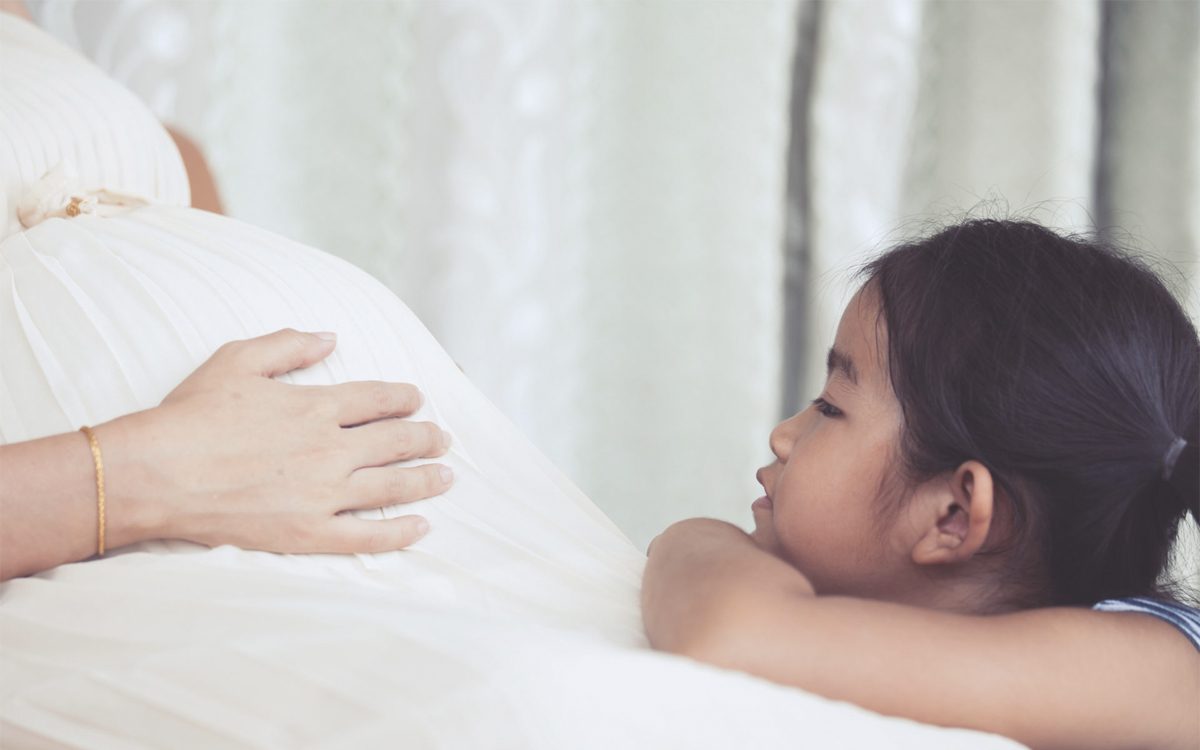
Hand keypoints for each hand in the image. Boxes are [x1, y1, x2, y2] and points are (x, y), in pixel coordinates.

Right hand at [99, 329, 451, 552]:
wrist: (157, 472)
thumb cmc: (191, 415)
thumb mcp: (237, 360)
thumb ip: (289, 345)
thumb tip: (330, 338)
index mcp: (315, 406)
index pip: (378, 399)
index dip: (403, 398)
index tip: (417, 400)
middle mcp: (329, 448)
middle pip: (396, 441)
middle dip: (425, 438)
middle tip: (443, 439)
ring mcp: (323, 493)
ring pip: (392, 486)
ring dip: (426, 480)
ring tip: (447, 476)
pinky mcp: (309, 533)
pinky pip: (367, 536)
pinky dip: (399, 532)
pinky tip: (422, 527)